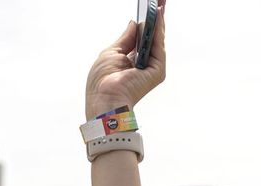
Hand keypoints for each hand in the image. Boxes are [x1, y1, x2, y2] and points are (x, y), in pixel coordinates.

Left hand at [85, 0, 165, 118]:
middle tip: (159, 0)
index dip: (145, 23)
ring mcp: (151, 68)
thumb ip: (125, 38)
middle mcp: (143, 65)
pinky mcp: (157, 70)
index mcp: (130, 63)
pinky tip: (157, 15)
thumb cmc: (102, 83)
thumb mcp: (111, 53)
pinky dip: (158, 29)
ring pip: (157, 39)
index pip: (141, 39)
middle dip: (155, 18)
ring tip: (159, 2)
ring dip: (158, 19)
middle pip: (151, 37)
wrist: (104, 100)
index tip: (149, 7)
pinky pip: (158, 45)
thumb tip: (134, 23)